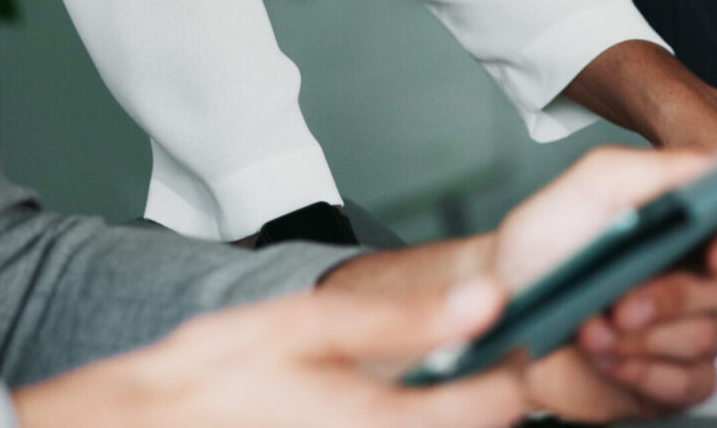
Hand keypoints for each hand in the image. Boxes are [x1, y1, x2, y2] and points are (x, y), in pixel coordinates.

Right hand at [11, 278, 524, 427]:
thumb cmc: (204, 385)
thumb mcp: (303, 326)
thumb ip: (402, 318)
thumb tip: (484, 301)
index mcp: (376, 423)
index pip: (497, 408)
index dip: (511, 370)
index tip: (505, 344)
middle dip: (475, 400)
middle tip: (458, 364)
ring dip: (440, 418)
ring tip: (406, 388)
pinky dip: (402, 427)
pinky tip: (371, 414)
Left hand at [501, 145, 716, 419]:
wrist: (504, 309)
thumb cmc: (547, 245)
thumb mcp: (592, 185)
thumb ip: (656, 169)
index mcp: (695, 222)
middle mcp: (701, 273)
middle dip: (674, 295)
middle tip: (622, 300)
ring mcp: (691, 326)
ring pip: (710, 336)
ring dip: (647, 336)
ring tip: (596, 328)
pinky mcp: (675, 377)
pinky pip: (693, 382)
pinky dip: (646, 373)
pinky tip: (609, 358)